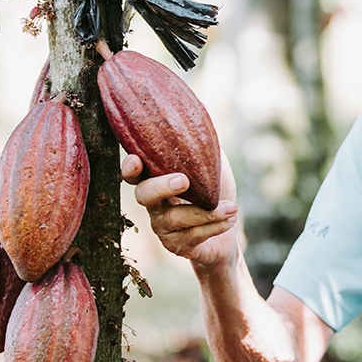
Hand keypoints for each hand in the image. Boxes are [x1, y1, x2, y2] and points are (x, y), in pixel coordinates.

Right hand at [121, 151, 239, 268]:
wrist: (230, 224)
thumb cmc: (217, 189)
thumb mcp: (213, 163)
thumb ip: (203, 144)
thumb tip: (199, 115)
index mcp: (157, 180)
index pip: (134, 173)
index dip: (130, 168)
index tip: (136, 160)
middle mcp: (154, 204)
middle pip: (143, 196)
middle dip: (161, 186)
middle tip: (184, 180)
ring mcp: (163, 227)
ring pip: (175, 218)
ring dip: (206, 212)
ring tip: (232, 207)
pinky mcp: (176, 246)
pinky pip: (192, 236)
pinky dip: (214, 226)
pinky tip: (230, 218)